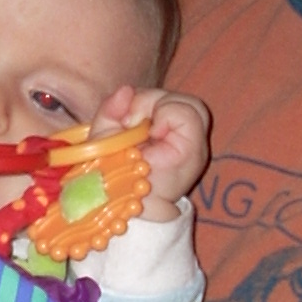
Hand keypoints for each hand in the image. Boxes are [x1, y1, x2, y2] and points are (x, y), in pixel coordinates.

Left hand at [94, 85, 210, 212]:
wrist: (122, 211)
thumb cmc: (113, 176)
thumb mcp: (106, 136)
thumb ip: (112, 110)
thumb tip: (126, 90)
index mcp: (167, 135)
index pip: (166, 99)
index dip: (142, 101)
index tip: (125, 120)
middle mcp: (187, 139)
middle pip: (180, 98)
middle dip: (150, 103)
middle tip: (131, 123)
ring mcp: (195, 145)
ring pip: (190, 104)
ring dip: (158, 109)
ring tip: (143, 132)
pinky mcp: (194, 150)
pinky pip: (189, 116)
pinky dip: (166, 116)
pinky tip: (153, 134)